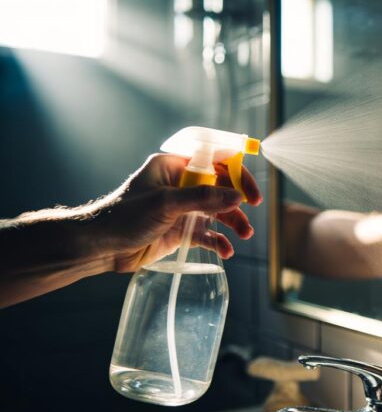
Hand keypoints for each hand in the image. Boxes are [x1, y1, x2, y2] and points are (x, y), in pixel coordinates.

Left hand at [92, 154, 261, 271]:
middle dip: (236, 200)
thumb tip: (236, 196)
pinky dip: (219, 241)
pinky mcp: (181, 231)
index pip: (212, 160)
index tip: (249, 185)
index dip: (235, 170)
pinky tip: (225, 250)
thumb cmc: (123, 216)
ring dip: (232, 222)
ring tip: (244, 235)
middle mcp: (180, 185)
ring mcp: (182, 209)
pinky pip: (207, 234)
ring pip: (217, 212)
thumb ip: (202, 198)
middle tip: (252, 209)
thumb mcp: (165, 203)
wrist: (99, 247)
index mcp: (173, 166)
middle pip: (220, 187)